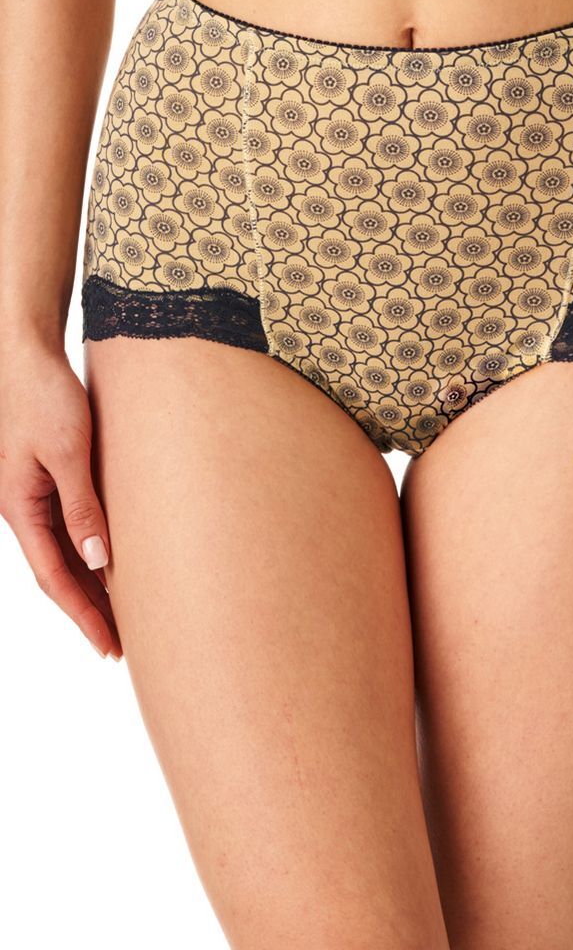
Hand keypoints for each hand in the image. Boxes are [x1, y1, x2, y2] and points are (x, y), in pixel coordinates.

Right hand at [0, 340, 121, 658]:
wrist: (29, 356)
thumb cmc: (45, 397)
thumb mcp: (67, 452)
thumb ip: (82, 505)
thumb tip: (98, 560)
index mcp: (20, 508)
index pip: (55, 577)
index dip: (82, 614)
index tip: (109, 644)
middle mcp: (25, 509)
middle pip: (59, 573)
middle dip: (88, 611)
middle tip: (122, 645)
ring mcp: (37, 495)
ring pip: (66, 553)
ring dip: (92, 585)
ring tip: (123, 614)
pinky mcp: (52, 478)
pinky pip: (71, 527)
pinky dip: (92, 551)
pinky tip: (114, 562)